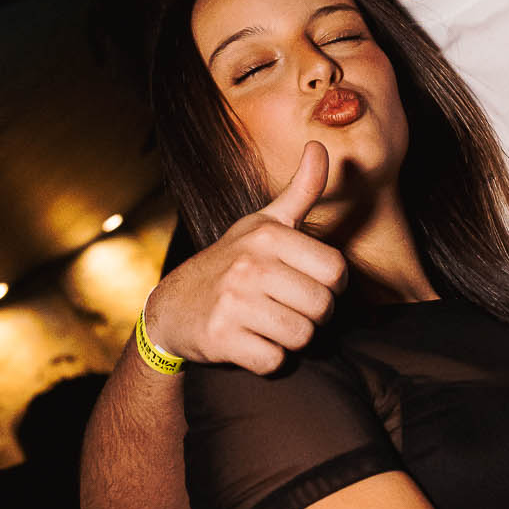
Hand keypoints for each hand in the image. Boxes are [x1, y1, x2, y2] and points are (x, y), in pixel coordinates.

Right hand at [142, 143, 346, 373]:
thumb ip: (301, 190)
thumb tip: (320, 147)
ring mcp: (233, 302)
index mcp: (268, 235)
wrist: (172, 306)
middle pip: (322, 307)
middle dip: (313, 315)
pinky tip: (252, 342)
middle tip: (288, 308)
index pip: (336, 270)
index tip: (310, 284)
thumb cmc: (230, 262)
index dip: (331, 285)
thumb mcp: (264, 222)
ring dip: (292, 339)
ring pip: (302, 336)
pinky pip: (274, 361)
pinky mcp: (221, 337)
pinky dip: (269, 359)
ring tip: (271, 324)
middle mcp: (249, 265)